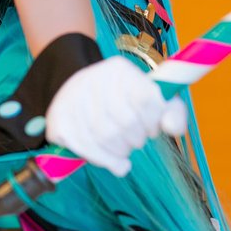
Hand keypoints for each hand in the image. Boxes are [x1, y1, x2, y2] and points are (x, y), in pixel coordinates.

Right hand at [45, 56, 187, 175]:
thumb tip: (172, 128)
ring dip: (121, 153)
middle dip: (137, 140)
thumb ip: (172, 112)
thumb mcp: (152, 99)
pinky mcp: (58, 120)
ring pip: (105, 139)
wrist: (80, 95)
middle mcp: (92, 78)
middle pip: (126, 122)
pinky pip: (86, 150)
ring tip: (124, 150)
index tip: (152, 127)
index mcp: (120, 69)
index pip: (147, 100)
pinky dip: (104, 161)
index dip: (154, 122)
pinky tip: (112, 161)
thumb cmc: (124, 101)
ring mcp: (71, 99)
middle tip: (136, 139)